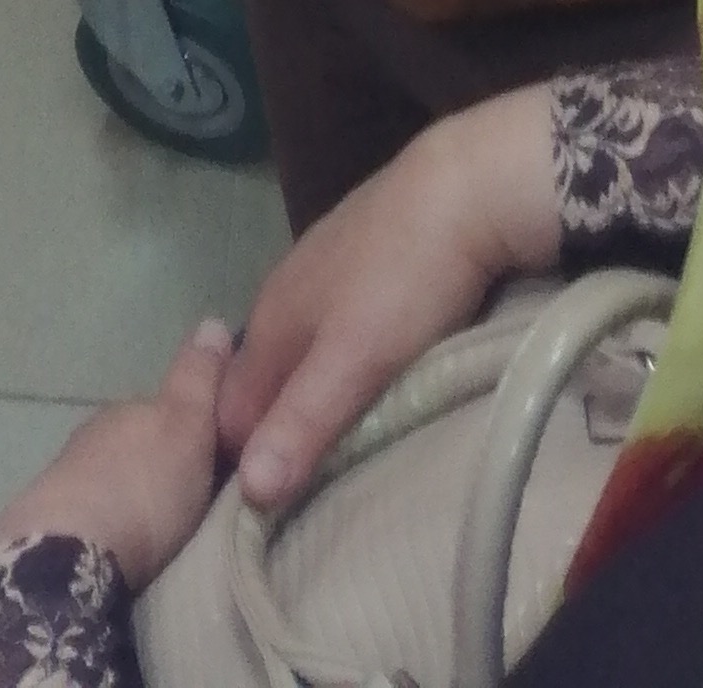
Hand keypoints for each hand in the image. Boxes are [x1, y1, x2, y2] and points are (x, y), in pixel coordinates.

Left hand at [0, 321, 234, 593]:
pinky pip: (86, 514)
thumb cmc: (142, 488)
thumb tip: (212, 320)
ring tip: (155, 531)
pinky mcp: (44, 522)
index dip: (189, 426)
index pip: (163, 407)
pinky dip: (102, 523)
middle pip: (134, 442)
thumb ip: (198, 379)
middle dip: (155, 463)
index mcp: (128, 408)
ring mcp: (64, 477)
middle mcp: (93, 433)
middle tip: (187, 499)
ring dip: (127, 495)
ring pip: (107, 477)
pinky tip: (113, 547)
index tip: (213, 453)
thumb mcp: (187, 426)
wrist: (68, 554)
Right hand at [220, 91, 556, 512]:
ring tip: (346, 450)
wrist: (470, 186)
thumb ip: (301, 420)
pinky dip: (348, 365)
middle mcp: (287, 291)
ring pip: (304, 354)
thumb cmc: (407, 278)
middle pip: (265, 382)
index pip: (231, 410)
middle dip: (278, 433)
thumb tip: (246, 492)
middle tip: (312, 493)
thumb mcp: (354, 358)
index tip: (274, 516)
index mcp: (272, 317)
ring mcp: (328, 270)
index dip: (249, 461)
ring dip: (316, 400)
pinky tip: (377, 383)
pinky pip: (340, 330)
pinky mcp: (370, 260)